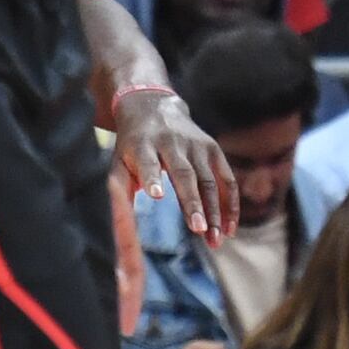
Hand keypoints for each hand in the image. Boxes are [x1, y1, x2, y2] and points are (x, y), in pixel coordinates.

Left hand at [111, 82, 236, 242]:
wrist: (152, 107)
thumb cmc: (133, 145)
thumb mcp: (118, 161)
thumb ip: (119, 190)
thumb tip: (118, 224)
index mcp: (143, 145)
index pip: (148, 162)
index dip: (152, 178)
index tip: (156, 196)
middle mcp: (171, 142)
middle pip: (184, 174)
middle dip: (192, 202)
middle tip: (198, 230)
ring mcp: (196, 144)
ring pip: (209, 180)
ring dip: (215, 211)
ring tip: (215, 241)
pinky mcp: (213, 148)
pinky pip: (226, 178)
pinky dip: (230, 204)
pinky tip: (229, 228)